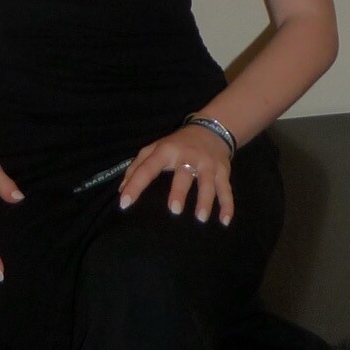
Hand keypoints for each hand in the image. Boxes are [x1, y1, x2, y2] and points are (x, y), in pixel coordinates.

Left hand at [117, 126, 233, 225]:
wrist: (212, 128)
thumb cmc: (177, 144)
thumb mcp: (155, 149)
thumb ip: (137, 167)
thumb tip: (122, 190)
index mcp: (166, 151)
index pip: (148, 168)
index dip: (135, 185)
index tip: (124, 203)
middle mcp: (188, 156)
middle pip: (184, 174)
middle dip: (179, 191)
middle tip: (174, 210)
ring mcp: (208, 164)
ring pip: (208, 183)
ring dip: (205, 200)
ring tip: (200, 218)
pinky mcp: (223, 170)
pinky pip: (226, 189)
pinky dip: (228, 205)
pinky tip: (224, 220)